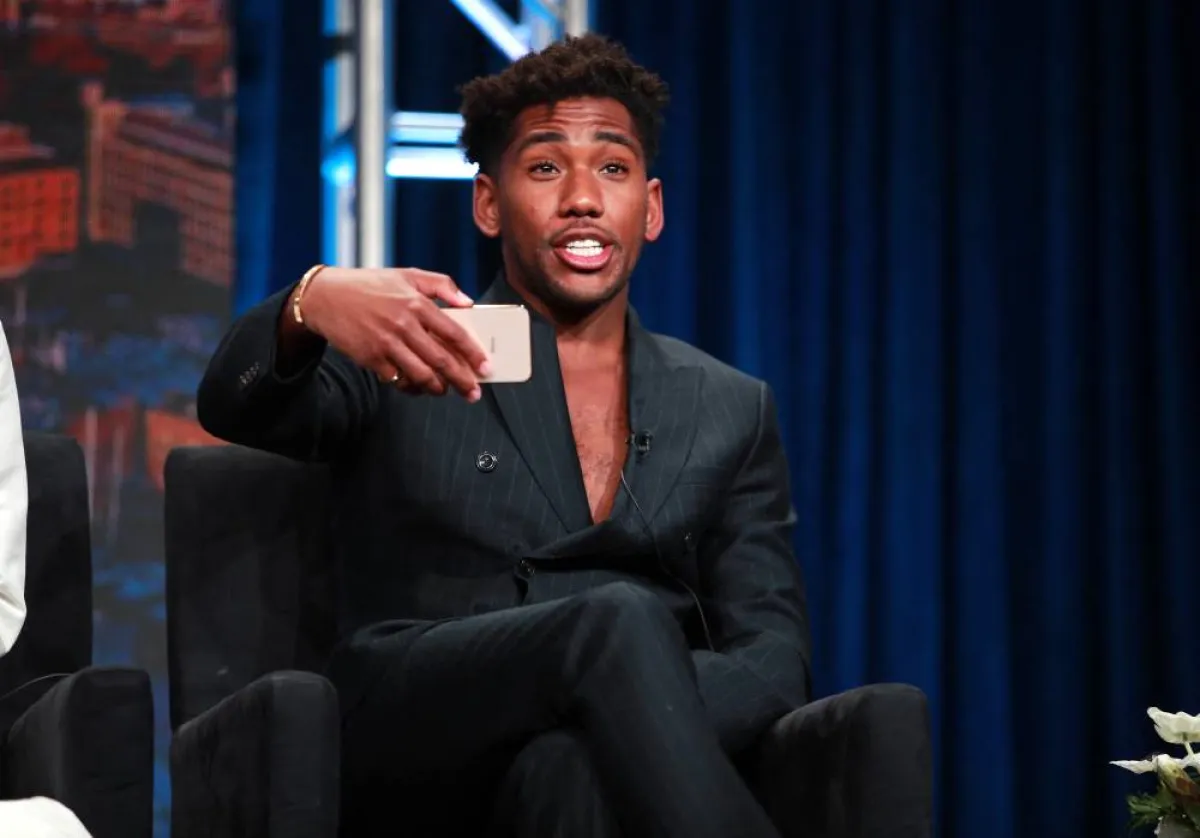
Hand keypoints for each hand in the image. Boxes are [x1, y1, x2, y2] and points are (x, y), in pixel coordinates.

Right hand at [297, 266, 491, 400]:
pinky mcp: (371, 359)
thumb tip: (468, 302)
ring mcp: (386, 344)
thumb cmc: (369, 285)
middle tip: (473, 393)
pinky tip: (417, 385)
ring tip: (445, 390)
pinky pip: (397, 380)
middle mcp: (403, 325)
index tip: (485, 367)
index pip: (454, 333)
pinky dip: (410, 386)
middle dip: (462, 380)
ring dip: (437, 388)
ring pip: (421, 375)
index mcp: (417, 303)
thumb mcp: (407, 275)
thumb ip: (441, 285)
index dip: (472, 353)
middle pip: (441, 360)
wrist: (325, 297)